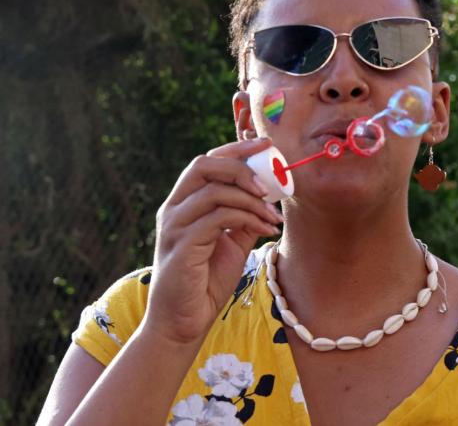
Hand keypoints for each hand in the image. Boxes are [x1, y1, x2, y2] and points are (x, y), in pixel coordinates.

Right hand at [143, 138, 283, 345]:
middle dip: (242, 167)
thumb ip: (245, 217)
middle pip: (204, 165)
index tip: (266, 145)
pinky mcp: (181, 247)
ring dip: (252, 200)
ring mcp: (174, 227)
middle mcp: (174, 209)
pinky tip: (264, 229)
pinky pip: (218, 219)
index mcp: (184, 204)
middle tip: (270, 184)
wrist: (184, 322)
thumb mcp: (232, 243)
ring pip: (214, 191)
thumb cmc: (206, 282)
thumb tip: (269, 196)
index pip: (207, 161)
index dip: (236, 148)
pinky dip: (247, 218)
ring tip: (273, 217)